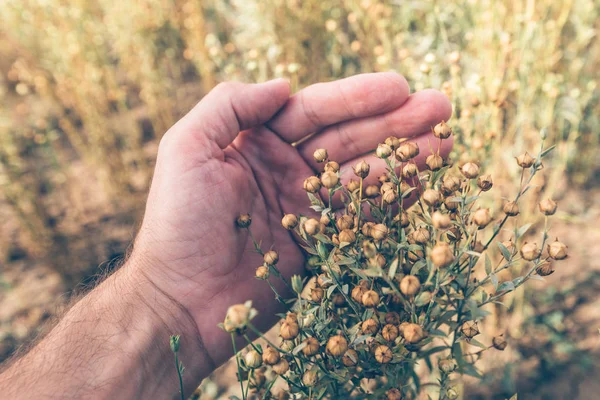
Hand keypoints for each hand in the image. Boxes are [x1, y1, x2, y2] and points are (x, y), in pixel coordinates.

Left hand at [130, 73, 451, 370]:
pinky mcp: (318, 245)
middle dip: (394, 122)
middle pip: (348, 139)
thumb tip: (283, 84)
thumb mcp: (188, 148)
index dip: (357, 97)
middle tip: (441, 107)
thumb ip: (231, 105)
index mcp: (256, 143)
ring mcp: (304, 208)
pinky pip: (361, 216)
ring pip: (362, 175)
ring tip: (445, 140)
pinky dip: (393, 199)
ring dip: (403, 157)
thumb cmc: (178, 223)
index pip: (314, 110)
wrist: (181, 301)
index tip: (400, 86)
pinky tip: (424, 182)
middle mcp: (284, 170)